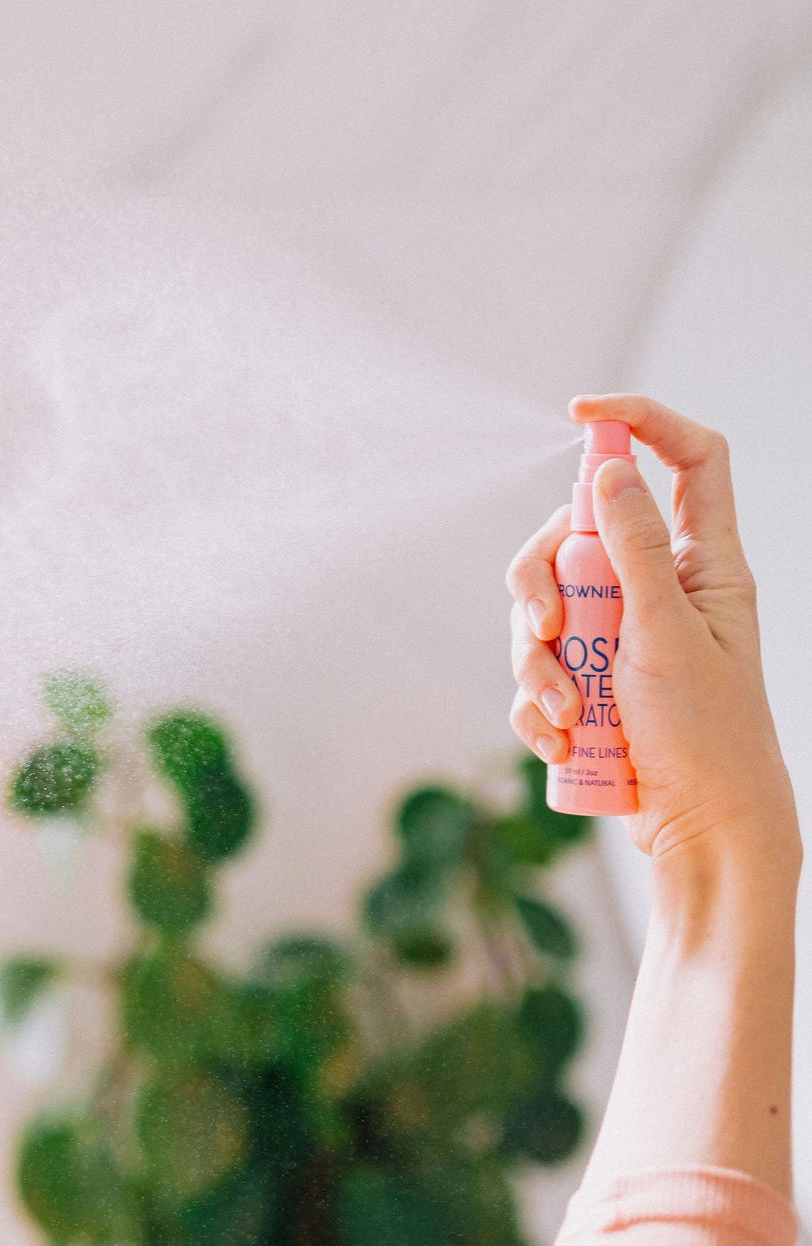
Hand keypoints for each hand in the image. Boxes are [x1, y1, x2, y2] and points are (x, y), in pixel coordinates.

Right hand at [506, 393, 800, 866]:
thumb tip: (609, 468)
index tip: (580, 413)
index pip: (687, 461)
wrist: (701, 830)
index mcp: (704, 564)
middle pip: (575, 540)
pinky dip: (537, 705)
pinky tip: (561, 741)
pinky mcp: (588, 682)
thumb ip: (637, 549)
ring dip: (538, 667)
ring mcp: (618, 637)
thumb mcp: (669, 634)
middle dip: (542, 586)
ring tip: (568, 716)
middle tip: (546, 629)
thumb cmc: (709, 734)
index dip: (641, 422)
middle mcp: (658, 589)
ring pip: (542, 612)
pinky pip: (537, 670)